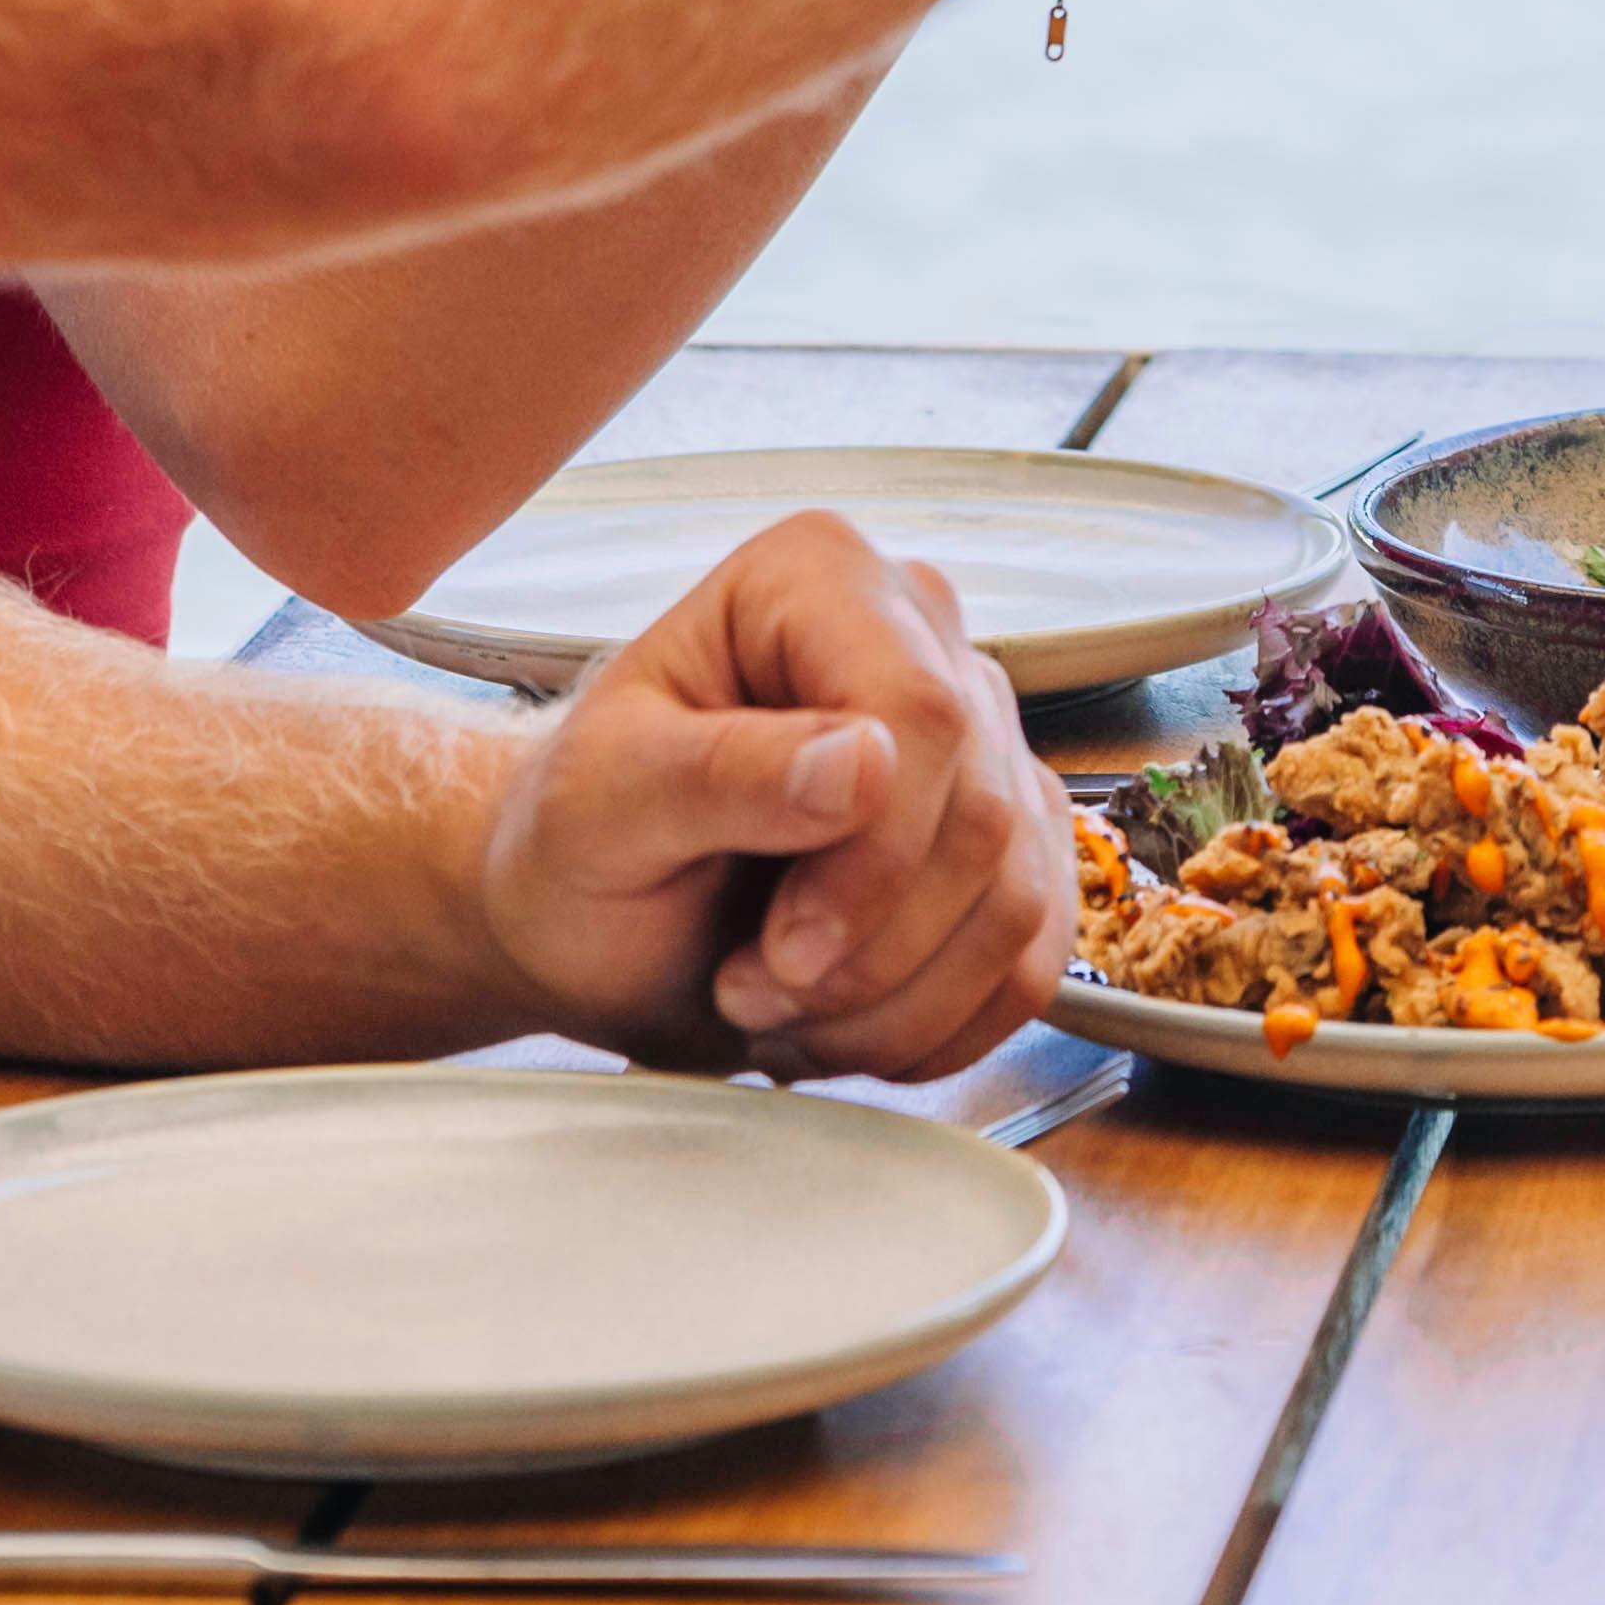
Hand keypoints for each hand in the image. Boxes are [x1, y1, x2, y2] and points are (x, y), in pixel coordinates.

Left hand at [470, 511, 1078, 1079]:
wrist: (589, 922)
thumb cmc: (574, 842)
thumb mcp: (601, 806)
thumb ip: (720, 773)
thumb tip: (863, 761)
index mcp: (817, 579)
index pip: (922, 713)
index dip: (874, 858)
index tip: (787, 949)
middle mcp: (918, 637)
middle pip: (981, 819)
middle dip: (870, 950)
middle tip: (750, 987)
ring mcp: (978, 740)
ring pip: (1018, 901)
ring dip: (895, 1002)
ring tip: (779, 1005)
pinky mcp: (1007, 840)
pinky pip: (1030, 957)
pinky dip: (936, 1025)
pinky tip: (842, 1021)